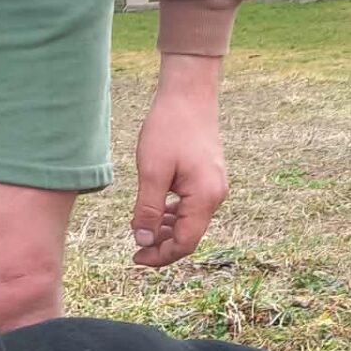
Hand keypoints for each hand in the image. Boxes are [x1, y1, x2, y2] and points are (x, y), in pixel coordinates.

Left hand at [131, 54, 228, 267]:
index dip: (160, 256)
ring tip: (141, 230)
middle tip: (135, 249)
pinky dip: (173, 216)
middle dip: (162, 246)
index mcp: (205, 197)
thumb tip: (143, 241)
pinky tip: (155, 213)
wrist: (189, 93)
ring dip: (166, 232)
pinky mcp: (208, 179)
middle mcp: (215, 196)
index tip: (135, 257)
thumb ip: (148, 210)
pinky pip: (191, 208)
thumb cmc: (169, 128)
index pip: (184, 243)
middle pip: (189, 237)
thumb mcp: (151, 172)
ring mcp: (214, 187)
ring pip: (190, 223)